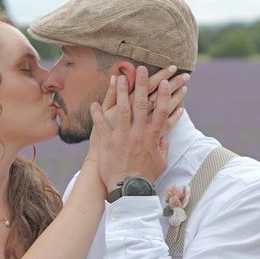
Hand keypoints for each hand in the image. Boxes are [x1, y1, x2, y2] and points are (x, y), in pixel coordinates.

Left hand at [88, 68, 179, 190]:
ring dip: (121, 91)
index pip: (161, 111)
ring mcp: (122, 136)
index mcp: (152, 136)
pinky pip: (101, 124)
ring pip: (122, 109)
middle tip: (142, 69)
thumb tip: (165, 137)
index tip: (165, 81)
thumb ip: (162, 146)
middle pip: (141, 103)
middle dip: (142, 84)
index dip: (164, 95)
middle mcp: (138, 132)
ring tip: (120, 77)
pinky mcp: (108, 142)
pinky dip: (97, 113)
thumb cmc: (145, 176)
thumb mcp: (160, 161)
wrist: (128, 190)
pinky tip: (94, 103)